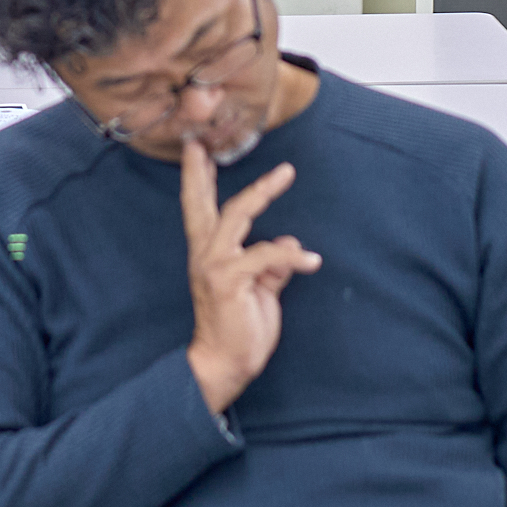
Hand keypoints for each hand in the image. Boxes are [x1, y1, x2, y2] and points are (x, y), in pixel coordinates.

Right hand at [179, 137, 320, 413]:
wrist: (226, 364)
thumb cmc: (239, 329)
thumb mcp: (259, 290)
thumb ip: (271, 265)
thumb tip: (286, 242)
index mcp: (208, 254)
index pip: (198, 208)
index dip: (196, 179)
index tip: (195, 151)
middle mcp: (205, 254)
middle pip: (204, 202)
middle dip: (205, 171)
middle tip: (204, 142)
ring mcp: (215, 264)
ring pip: (237, 214)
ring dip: (263, 192)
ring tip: (285, 173)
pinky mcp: (230, 279)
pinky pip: (267, 255)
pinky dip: (293, 256)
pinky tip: (312, 260)